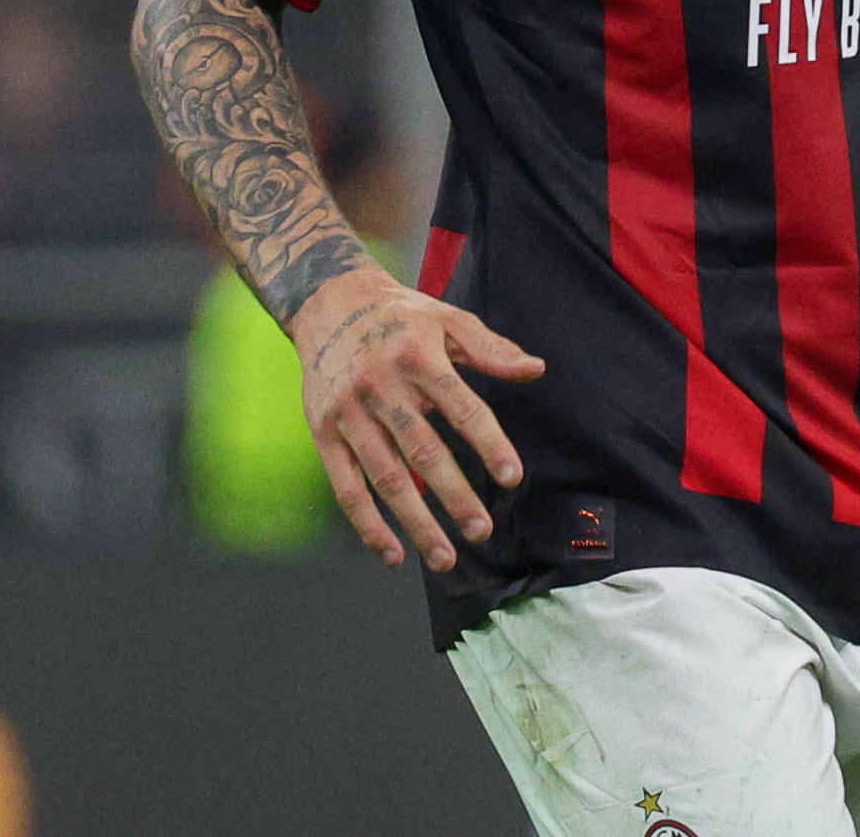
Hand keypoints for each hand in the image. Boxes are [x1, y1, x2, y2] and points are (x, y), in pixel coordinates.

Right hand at [293, 267, 543, 571]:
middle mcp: (381, 386)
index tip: (512, 478)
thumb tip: (535, 370)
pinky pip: (346, 486)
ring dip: (415, 522)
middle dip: (455, 495)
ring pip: (385, 477)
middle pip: (422, 450)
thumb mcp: (446, 318)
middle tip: (482, 531)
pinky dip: (367, 524)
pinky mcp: (323, 433)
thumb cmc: (400, 316)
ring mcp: (349, 413)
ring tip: (445, 557)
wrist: (327, 303)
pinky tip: (392, 554)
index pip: (461, 406)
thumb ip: (489, 348)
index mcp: (418, 357)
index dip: (488, 443)